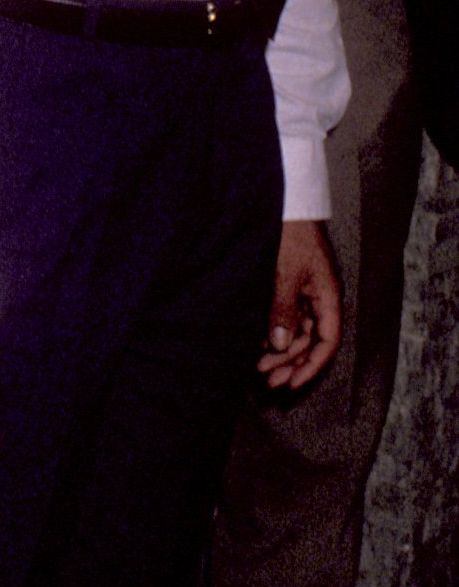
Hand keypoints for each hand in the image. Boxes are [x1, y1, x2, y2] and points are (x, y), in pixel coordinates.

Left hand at [259, 219, 340, 389]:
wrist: (285, 203)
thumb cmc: (290, 233)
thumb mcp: (286, 273)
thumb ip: (283, 309)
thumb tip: (281, 345)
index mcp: (328, 296)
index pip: (328, 341)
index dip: (313, 365)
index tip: (293, 383)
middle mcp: (320, 298)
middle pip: (311, 341)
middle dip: (291, 362)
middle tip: (267, 380)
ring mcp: (305, 293)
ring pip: (298, 332)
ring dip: (281, 352)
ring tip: (259, 367)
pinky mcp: (290, 286)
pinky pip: (287, 318)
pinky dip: (274, 333)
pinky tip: (259, 345)